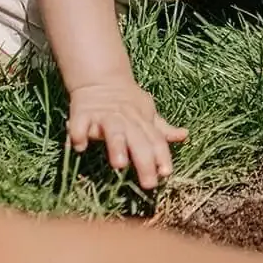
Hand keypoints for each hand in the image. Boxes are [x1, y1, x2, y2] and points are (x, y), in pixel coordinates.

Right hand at [67, 79, 189, 190]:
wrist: (100, 79)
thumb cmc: (127, 103)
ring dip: (116, 146)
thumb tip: (184, 135)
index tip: (166, 173)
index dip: (162, 156)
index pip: (156, 140)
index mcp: (142, 121)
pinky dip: (78, 134)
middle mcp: (125, 119)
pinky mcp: (82, 114)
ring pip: (113, 131)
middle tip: (149, 183)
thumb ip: (162, 130)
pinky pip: (79, 124)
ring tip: (119, 164)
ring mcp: (104, 116)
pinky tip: (80, 146)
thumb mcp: (147, 114)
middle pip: (138, 140)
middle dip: (145, 161)